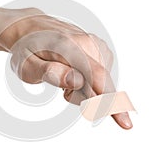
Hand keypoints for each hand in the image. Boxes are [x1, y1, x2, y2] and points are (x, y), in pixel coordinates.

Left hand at [0, 8, 132, 128]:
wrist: (32, 29)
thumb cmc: (27, 50)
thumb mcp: (26, 66)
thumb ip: (49, 73)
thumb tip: (76, 81)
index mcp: (68, 47)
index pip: (96, 76)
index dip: (111, 101)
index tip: (126, 124)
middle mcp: (88, 43)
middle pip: (100, 86)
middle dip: (82, 96)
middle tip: (62, 89)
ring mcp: (96, 45)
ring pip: (101, 83)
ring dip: (84, 90)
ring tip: (65, 78)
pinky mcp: (100, 48)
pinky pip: (101, 76)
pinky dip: (89, 82)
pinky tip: (74, 74)